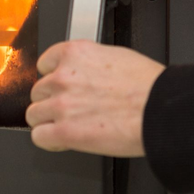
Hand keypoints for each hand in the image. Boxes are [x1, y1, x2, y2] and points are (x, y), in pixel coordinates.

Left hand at [26, 40, 164, 156]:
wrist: (160, 109)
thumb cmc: (148, 85)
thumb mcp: (116, 56)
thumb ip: (90, 63)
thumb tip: (86, 72)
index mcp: (75, 53)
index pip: (44, 64)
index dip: (53, 77)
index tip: (60, 86)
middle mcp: (64, 76)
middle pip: (39, 90)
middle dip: (52, 100)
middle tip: (70, 108)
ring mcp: (61, 104)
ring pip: (34, 113)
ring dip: (48, 120)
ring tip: (67, 125)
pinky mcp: (65, 132)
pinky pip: (39, 136)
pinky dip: (49, 140)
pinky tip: (62, 139)